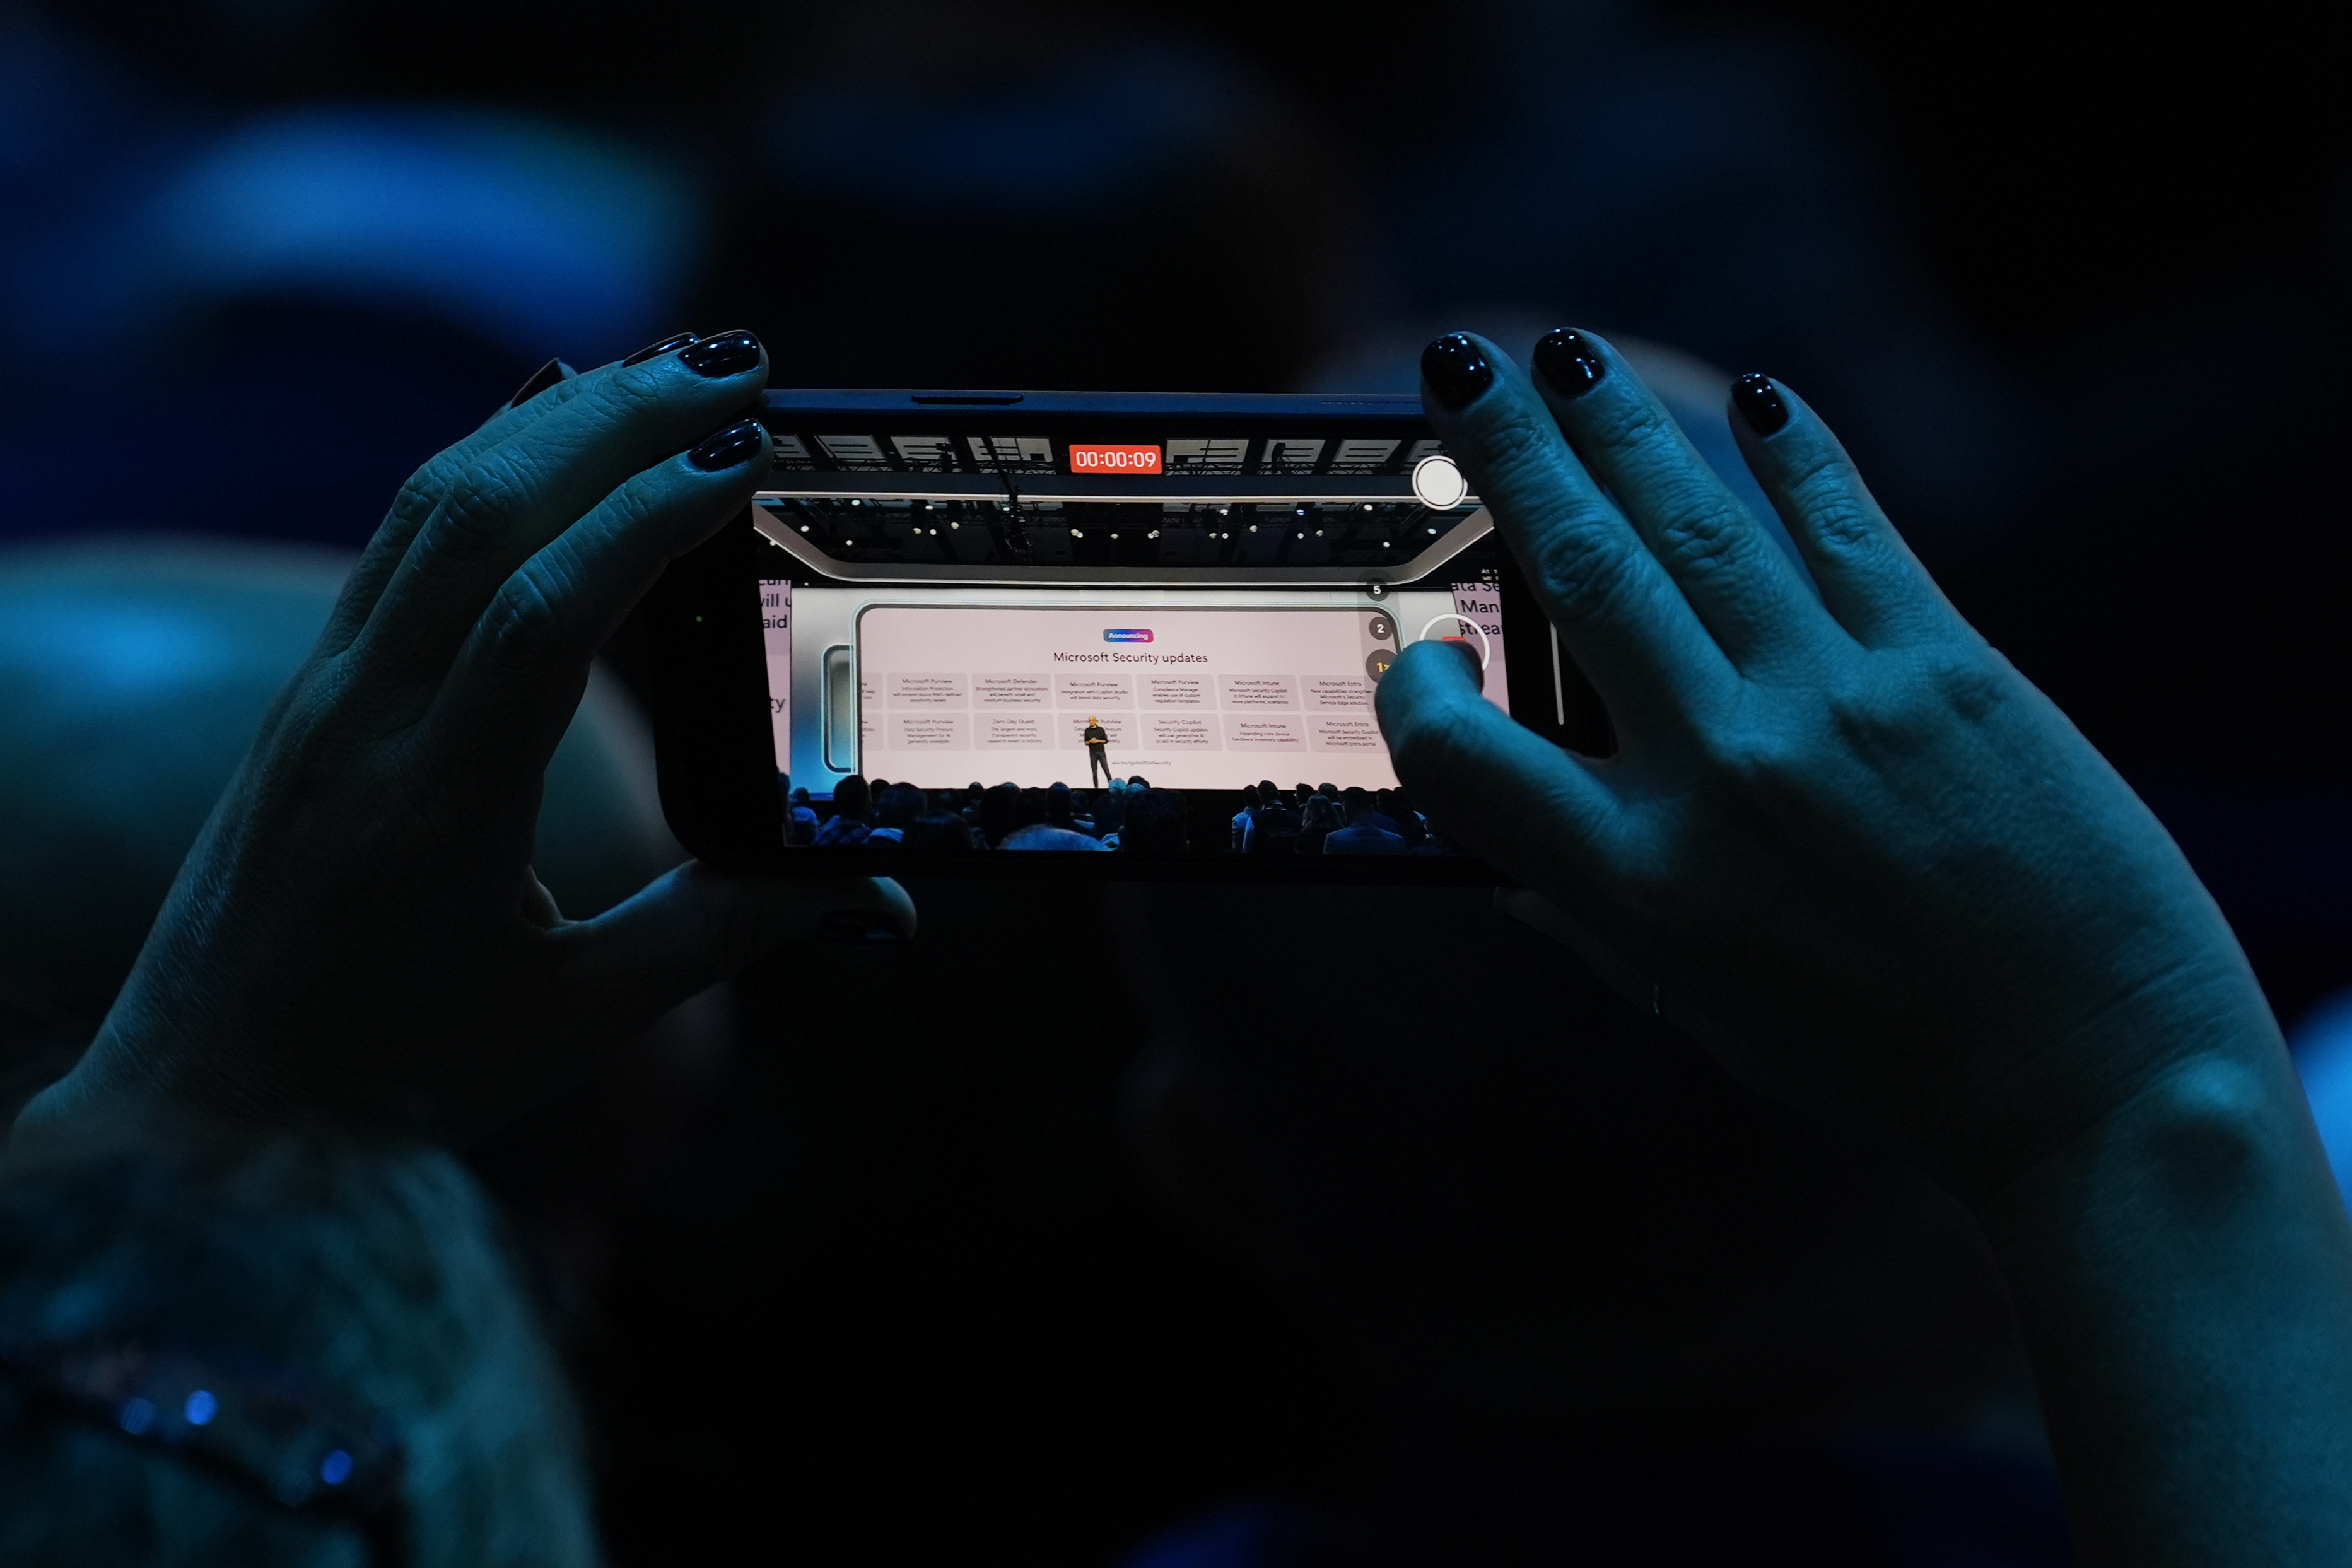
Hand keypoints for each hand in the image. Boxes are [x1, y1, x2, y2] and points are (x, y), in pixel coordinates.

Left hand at [16, 332, 911, 1147]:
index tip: (743, 455)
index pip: (540, 612)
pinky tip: (539, 427)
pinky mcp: (310, 696)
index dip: (646, 516)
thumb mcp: (578, 1015)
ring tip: (659, 369)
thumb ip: (729, 933)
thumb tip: (870, 895)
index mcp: (437, 802)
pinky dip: (479, 464)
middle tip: (736, 363)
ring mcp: (320, 696)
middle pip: (479, 513)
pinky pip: (394, 542)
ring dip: (549, 420)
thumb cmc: (392, 1077)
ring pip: (427, 506)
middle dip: (614, 417)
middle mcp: (361, 721)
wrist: (204, 1114)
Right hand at [1375, 330, 2277, 1196]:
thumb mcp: (1702, 1009)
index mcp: (1640, 886)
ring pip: (1696, 529)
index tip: (1425, 650)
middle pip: (1579, 577)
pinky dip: (1798, 457)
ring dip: (1621, 427)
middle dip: (1507, 456)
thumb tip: (1510, 853)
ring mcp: (1834, 709)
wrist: (2094, 1080)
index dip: (1420, 690)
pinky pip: (1849, 531)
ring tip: (1568, 358)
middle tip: (1460, 368)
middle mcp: (1721, 781)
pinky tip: (1759, 400)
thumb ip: (1597, 918)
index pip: (1462, 757)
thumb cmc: (1887, 1065)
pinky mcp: (1946, 668)